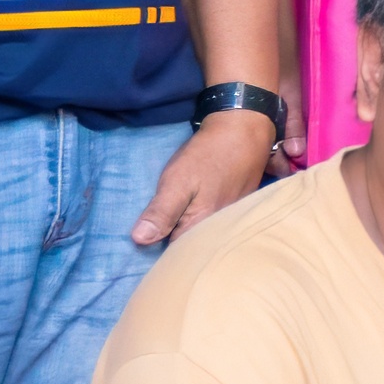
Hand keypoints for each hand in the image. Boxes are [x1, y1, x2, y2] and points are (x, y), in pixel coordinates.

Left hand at [131, 102, 278, 249]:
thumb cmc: (208, 155)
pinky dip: (202, 221)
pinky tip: (192, 213)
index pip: (174, 253)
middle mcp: (219, 229)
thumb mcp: (177, 181)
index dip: (156, 252)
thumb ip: (161, 212)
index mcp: (202, 227)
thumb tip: (139, 240)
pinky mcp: (237, 207)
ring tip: (169, 228)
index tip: (139, 249)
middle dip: (172, 245)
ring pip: (204, 235)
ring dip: (188, 233)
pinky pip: (215, 223)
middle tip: (151, 237)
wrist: (244, 131)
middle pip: (191, 246)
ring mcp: (231, 218)